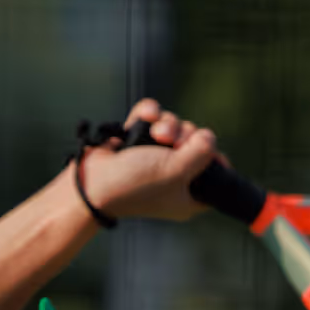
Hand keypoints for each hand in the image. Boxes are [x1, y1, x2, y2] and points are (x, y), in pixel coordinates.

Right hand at [77, 98, 223, 222]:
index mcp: (187, 196)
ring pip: (174, 126)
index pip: (216, 177)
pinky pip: (152, 118)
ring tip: (154, 133)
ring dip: (166, 124)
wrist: (93, 183)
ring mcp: (154, 159)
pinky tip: (143, 117)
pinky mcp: (137, 142)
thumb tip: (208, 136)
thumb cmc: (135, 184)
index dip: (216, 161)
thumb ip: (202, 152)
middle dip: (185, 135)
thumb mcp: (178, 171)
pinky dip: (148, 114)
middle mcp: (173, 177)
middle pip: (196, 143)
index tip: (206, 153)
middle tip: (172, 144)